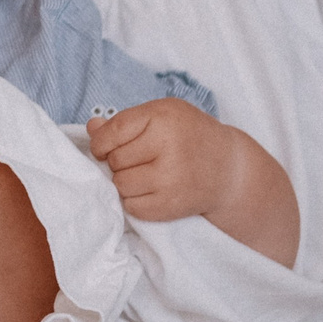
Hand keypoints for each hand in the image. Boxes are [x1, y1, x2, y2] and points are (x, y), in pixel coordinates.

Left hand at [87, 99, 237, 221]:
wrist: (229, 169)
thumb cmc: (190, 136)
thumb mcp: (163, 115)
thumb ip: (127, 121)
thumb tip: (92, 127)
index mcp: (164, 118)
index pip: (113, 132)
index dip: (100, 142)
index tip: (103, 147)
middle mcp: (169, 148)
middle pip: (115, 160)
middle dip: (117, 161)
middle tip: (136, 160)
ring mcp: (171, 179)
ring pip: (120, 185)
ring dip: (125, 182)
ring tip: (143, 174)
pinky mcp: (172, 205)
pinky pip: (132, 206)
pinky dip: (135, 200)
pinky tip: (151, 190)